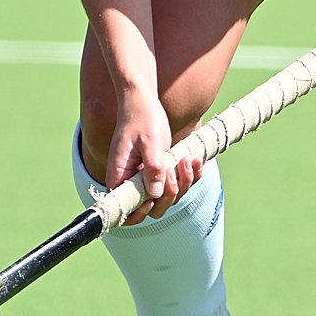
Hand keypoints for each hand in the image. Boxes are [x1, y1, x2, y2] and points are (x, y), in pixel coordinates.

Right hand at [99, 85, 195, 223]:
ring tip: (187, 160)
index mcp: (121, 176)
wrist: (143, 103)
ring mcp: (146, 177)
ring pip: (168, 196)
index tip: (153, 197)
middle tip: (173, 169)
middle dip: (169, 194)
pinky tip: (194, 161)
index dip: (140, 212)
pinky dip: (190, 176)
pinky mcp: (160, 171)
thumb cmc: (142, 118)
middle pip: (151, 207)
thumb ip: (152, 168)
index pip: (125, 210)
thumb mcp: (150, 142)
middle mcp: (132, 181)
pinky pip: (177, 183)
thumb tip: (155, 194)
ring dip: (183, 183)